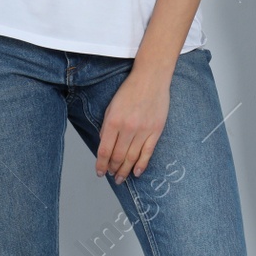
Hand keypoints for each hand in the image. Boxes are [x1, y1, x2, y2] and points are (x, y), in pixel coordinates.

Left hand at [96, 66, 169, 183]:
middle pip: (118, 156)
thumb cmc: (130, 90)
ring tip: (121, 177)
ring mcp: (143, 130)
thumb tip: (105, 145)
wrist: (151, 78)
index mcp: (113, 122)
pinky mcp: (156, 130)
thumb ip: (107, 127)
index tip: (99, 172)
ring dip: (125, 170)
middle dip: (112, 169)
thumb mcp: (111, 107)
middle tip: (111, 175)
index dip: (100, 164)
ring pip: (132, 157)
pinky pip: (148, 152)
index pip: (104, 150)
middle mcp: (128, 128)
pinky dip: (141, 165)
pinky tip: (137, 172)